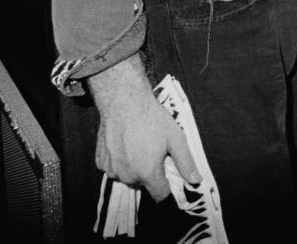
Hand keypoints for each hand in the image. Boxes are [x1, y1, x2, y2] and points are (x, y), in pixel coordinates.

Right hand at [89, 58, 198, 200]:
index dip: (167, 186)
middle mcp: (127, 175)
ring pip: (127, 176)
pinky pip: (114, 168)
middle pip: (143, 184)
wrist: (124, 102)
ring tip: (139, 146)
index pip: (160, 194)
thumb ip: (186, 162)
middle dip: (150, 173)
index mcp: (147, 173)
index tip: (169, 174)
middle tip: (154, 152)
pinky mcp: (100, 162)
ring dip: (134, 168)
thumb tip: (195, 180)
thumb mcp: (176, 138)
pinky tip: (125, 144)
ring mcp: (111, 169)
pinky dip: (120, 161)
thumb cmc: (152, 119)